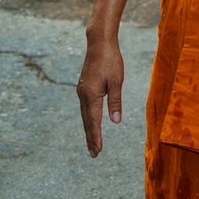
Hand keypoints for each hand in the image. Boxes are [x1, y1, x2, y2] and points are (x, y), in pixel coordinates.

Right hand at [77, 36, 125, 157]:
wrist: (99, 43)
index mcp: (91, 95)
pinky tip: (92, 124)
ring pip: (85, 115)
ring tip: (93, 144)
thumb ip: (115, 102)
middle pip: (87, 121)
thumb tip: (116, 121)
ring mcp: (82, 91)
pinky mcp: (84, 87)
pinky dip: (89, 119)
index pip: (94, 122)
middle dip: (91, 138)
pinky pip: (85, 108)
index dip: (97, 137)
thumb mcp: (117, 82)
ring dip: (89, 130)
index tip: (98, 151)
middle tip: (94, 154)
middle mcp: (83, 95)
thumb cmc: (110, 61)